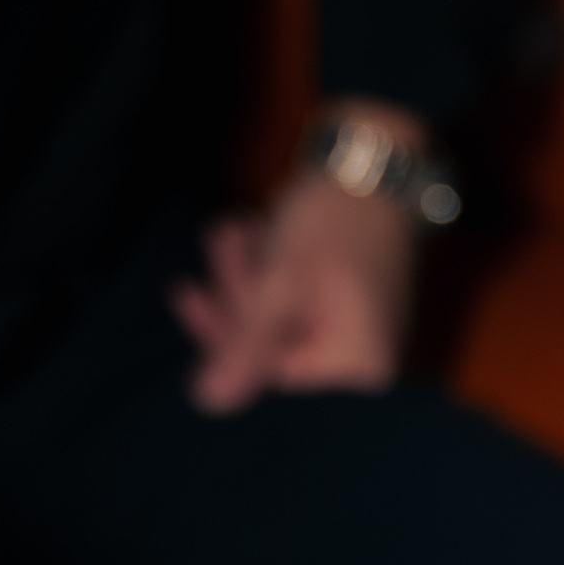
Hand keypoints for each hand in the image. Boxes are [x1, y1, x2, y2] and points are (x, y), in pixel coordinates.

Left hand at [171, 172, 416, 415]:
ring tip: (238, 227)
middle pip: (274, 344)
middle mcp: (365, 357)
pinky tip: (258, 231)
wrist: (376, 162)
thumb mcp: (279, 282)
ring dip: (249, 270)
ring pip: (280, 317)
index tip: (186, 291)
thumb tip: (207, 402)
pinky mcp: (350, 301)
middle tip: (222, 239)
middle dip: (238, 293)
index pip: (271, 370)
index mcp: (357, 363)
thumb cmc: (333, 222)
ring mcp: (359, 328)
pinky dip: (272, 268)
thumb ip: (245, 345)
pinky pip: (298, 300)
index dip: (226, 333)